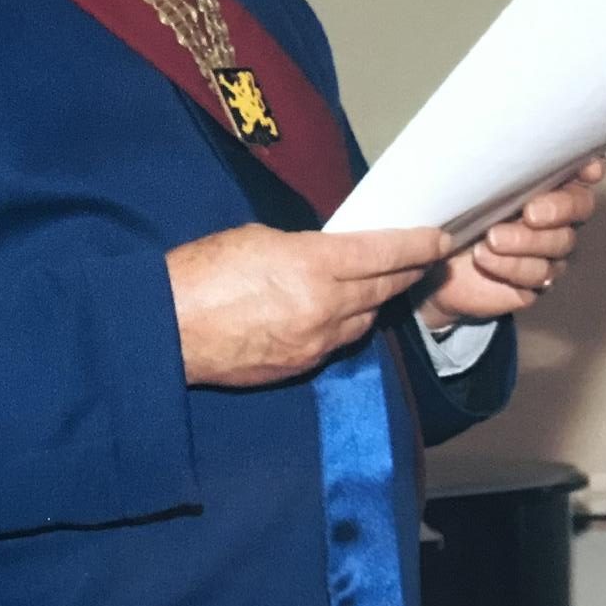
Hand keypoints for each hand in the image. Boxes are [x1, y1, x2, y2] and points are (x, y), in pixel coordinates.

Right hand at [167, 223, 450, 387]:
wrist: (166, 328)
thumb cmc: (200, 273)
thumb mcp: (259, 240)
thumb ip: (303, 250)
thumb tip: (326, 258)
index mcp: (312, 266)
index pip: (383, 254)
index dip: (417, 245)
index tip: (439, 239)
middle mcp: (323, 307)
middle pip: (384, 288)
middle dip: (408, 271)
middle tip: (424, 259)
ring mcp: (314, 342)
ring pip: (364, 318)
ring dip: (376, 299)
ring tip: (384, 283)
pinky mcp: (299, 366)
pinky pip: (337, 342)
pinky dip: (345, 323)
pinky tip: (339, 312)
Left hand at [416, 156, 605, 328]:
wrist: (429, 264)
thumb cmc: (449, 211)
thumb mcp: (458, 183)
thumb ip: (475, 166)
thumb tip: (478, 142)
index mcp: (541, 180)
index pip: (581, 166)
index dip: (590, 166)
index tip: (587, 170)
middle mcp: (555, 213)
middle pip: (580, 206)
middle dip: (559, 208)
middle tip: (530, 213)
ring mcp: (549, 249)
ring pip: (560, 244)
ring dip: (527, 242)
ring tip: (492, 239)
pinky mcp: (536, 282)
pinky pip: (539, 276)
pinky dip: (511, 266)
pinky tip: (485, 258)